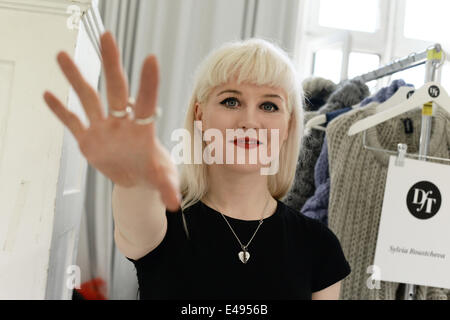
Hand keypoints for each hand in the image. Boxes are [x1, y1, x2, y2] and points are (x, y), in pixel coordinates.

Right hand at [43, 31, 180, 211]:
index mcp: (142, 129)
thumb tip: (173, 204)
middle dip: (112, 64)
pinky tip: (47, 94)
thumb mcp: (162, 179)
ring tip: (62, 55)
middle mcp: (121, 123)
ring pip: (88, 99)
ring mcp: (103, 128)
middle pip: (116, 89)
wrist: (135, 179)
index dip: (148, 83)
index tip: (151, 58)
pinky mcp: (88, 139)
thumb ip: (167, 188)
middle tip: (108, 36)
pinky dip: (60, 110)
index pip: (146, 102)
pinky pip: (72, 122)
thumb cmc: (152, 172)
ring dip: (76, 78)